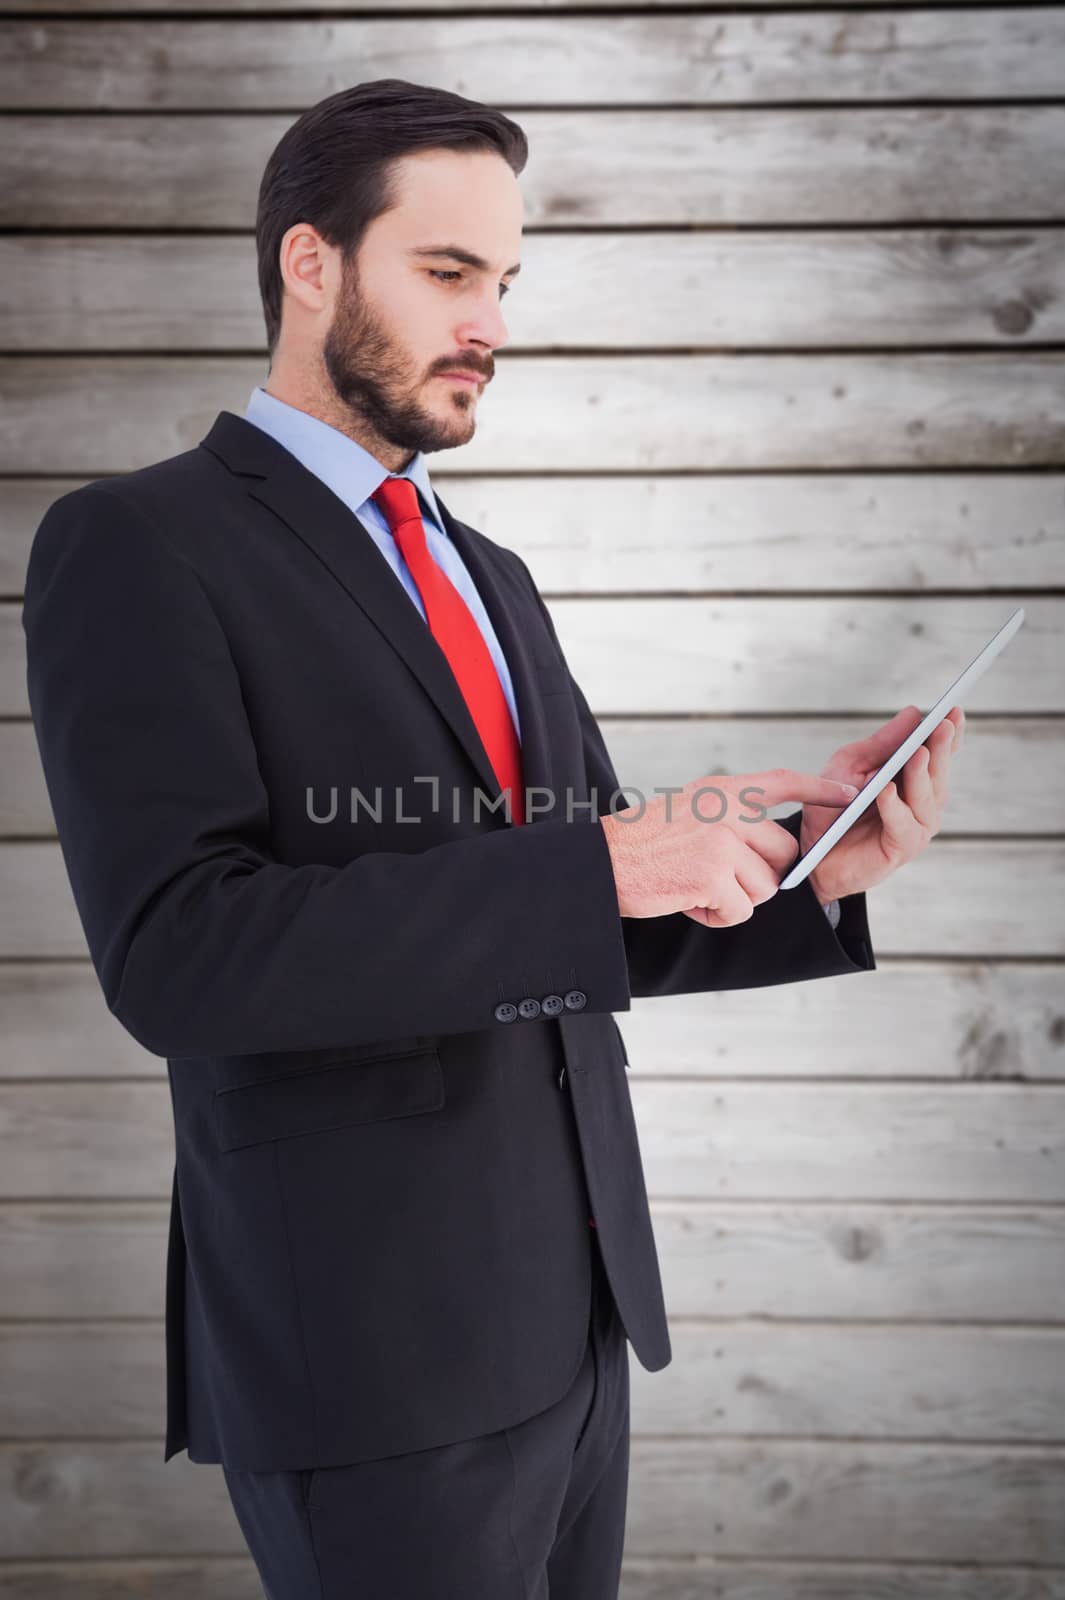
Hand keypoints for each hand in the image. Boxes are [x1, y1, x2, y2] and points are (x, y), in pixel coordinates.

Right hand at [600, 767, 858, 929]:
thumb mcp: (687, 810)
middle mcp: (728, 811)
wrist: (600, 862)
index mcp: (722, 791)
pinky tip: (688, 902)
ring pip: (764, 887)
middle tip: (720, 879)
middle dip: (761, 875)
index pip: (782, 782)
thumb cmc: (640, 843)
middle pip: (783, 853)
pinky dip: (717, 917)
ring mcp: (723, 843)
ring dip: (734, 899)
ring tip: (695, 889)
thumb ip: (729, 819)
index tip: (851, 794)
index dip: (820, 790)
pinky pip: (740, 910)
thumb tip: (770, 851)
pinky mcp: (713, 876)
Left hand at [802, 704, 964, 903]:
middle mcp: (922, 802)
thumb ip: (881, 744)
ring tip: (917, 752)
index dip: (949, 733)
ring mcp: (916, 826)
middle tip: (942, 725)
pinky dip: (894, 807)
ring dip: (919, 774)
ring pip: (926, 798)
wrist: (812, 852)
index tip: (954, 710)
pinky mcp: (902, 848)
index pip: (938, 753)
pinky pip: (902, 825)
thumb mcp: (851, 766)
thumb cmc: (834, 807)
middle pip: (937, 772)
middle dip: (940, 748)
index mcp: (913, 778)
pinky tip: (887, 790)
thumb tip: (913, 713)